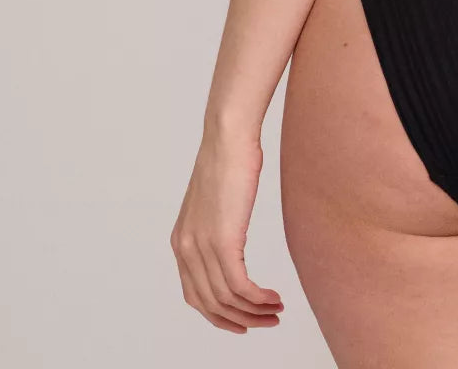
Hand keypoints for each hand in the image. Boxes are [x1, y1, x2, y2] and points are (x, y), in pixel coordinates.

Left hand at [170, 130, 283, 332]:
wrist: (228, 137)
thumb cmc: (229, 158)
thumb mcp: (216, 200)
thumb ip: (217, 225)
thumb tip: (233, 238)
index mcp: (181, 242)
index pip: (195, 295)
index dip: (219, 314)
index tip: (243, 320)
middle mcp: (185, 249)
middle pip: (210, 304)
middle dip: (239, 320)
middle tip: (266, 321)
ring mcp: (202, 247)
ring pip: (226, 299)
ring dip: (253, 311)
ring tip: (276, 310)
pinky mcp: (223, 241)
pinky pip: (239, 286)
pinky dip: (257, 298)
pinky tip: (273, 297)